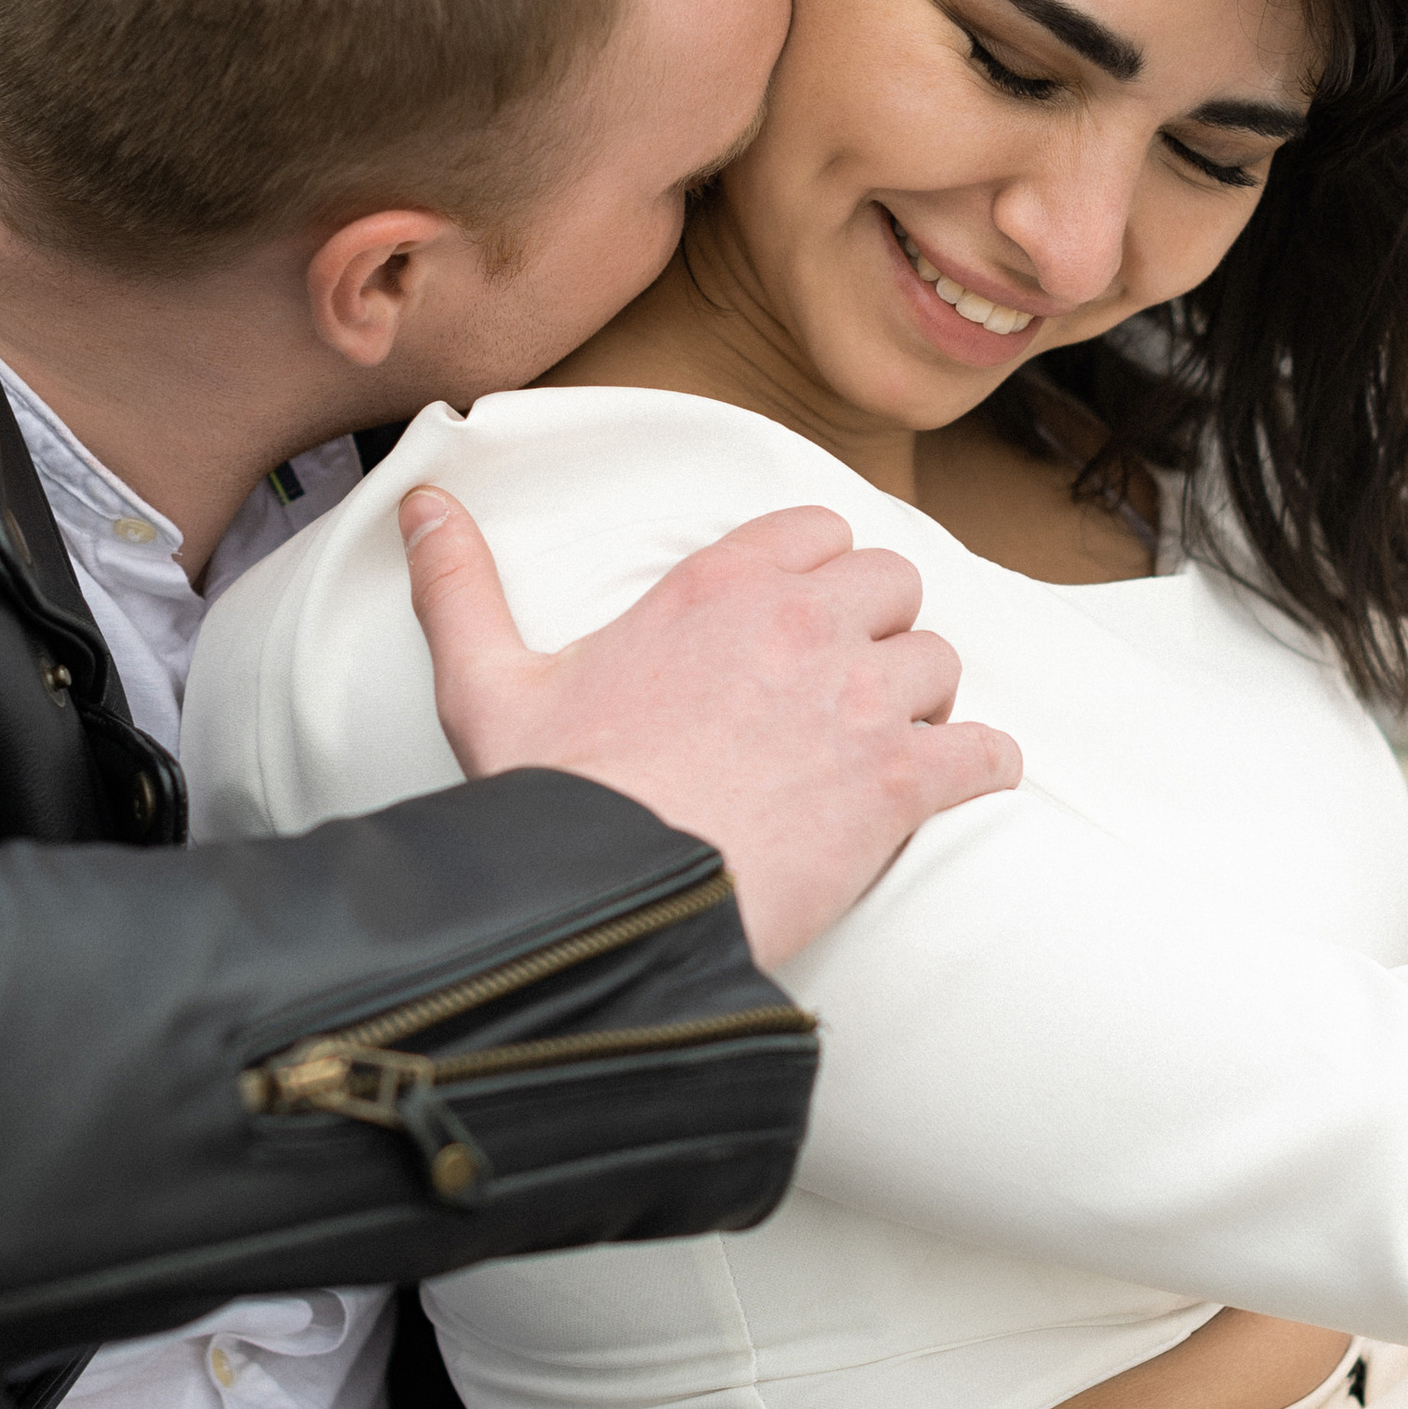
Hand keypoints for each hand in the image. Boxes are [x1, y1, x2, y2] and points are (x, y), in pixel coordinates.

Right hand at [400, 488, 1020, 968]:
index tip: (805, 617)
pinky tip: (956, 787)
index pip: (819, 530)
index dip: (821, 572)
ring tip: (886, 744)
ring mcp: (856, 699)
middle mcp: (799, 623)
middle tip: (846, 686)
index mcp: (716, 586)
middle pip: (895, 584)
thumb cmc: (554, 798)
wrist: (608, 903)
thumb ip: (462, 585)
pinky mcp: (898, 782)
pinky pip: (985, 753)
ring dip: (923, 702)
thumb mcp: (488, 682)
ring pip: (941, 664)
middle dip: (880, 629)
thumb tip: (422, 505)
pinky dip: (980, 770)